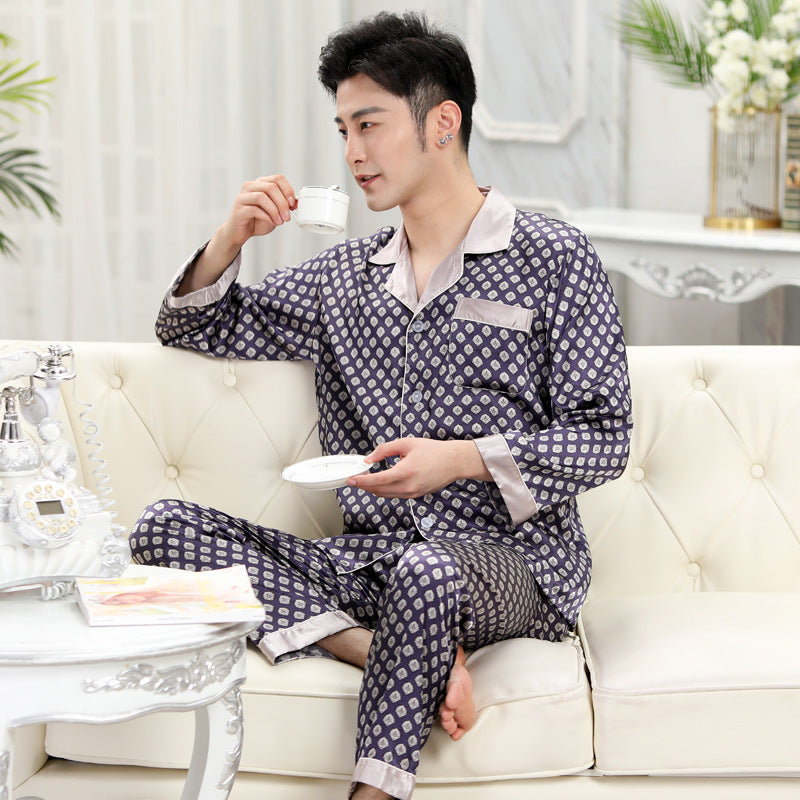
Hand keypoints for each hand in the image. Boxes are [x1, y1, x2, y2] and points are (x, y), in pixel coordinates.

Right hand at [220, 174, 297, 248]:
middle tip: (287, 217)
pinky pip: (254, 209)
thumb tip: (297, 202)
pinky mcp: (238, 209)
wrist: (241, 232)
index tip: (292, 204)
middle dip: (283, 203)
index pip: (277, 178)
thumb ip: (285, 206)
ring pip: (262, 197)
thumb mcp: (275, 212)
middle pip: (271, 187)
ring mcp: (243, 197)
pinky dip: (266, 217)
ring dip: (275, 210)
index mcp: (261, 184)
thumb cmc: (257, 221)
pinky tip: (271, 222)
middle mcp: (250, 187)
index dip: (288, 190)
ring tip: (280, 221)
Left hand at [348, 437, 490, 498]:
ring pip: (386, 495)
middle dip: (364, 485)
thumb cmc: (433, 451)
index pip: (378, 480)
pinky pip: (394, 495)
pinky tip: (380, 482)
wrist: (454, 462)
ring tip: (365, 479)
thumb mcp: (407, 443)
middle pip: (379, 491)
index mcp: (406, 472)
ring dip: (373, 488)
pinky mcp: (415, 496)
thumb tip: (369, 458)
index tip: (351, 480)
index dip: (362, 481)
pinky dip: (384, 490)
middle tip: (355, 478)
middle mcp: (409, 486)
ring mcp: (412, 493)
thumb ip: (385, 450)